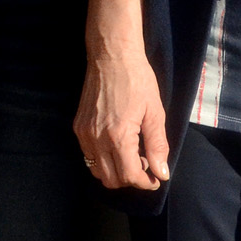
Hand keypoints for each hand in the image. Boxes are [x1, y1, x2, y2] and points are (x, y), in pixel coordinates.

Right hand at [77, 47, 169, 190]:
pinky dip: (103, 160)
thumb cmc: (137, 81)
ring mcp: (84, 133)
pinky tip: (118, 145)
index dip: (145, 183)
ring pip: (96, 171)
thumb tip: (161, 173)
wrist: (111, 57)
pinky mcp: (78, 127)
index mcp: (118, 136)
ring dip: (115, 171)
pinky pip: (88, 156)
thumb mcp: (154, 113)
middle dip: (130, 179)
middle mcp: (96, 138)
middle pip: (111, 179)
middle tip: (145, 165)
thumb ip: (158, 146)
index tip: (155, 179)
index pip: (129, 176)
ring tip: (131, 156)